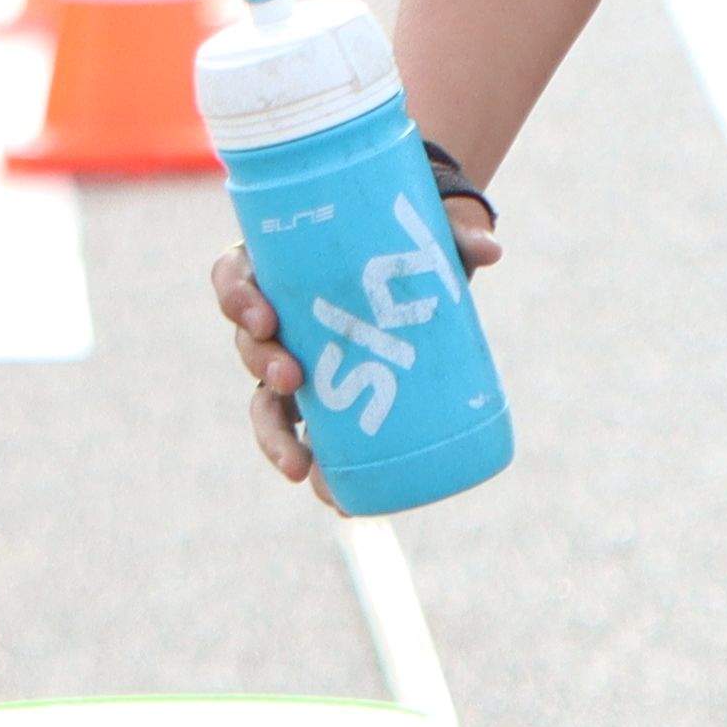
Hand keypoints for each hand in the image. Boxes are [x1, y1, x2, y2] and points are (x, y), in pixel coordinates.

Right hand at [214, 188, 507, 499]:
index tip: (264, 317)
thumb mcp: (429, 228)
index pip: (235, 278)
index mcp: (280, 264)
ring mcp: (299, 361)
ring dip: (274, 436)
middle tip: (290, 378)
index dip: (237, 298)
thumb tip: (490, 251)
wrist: (424, 268)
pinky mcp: (327, 398)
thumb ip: (457, 233)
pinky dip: (316, 468)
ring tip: (300, 465)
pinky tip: (335, 498)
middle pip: (248, 343)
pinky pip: (306, 438)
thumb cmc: (408, 238)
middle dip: (261, 364)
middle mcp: (279, 316)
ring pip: (265, 403)